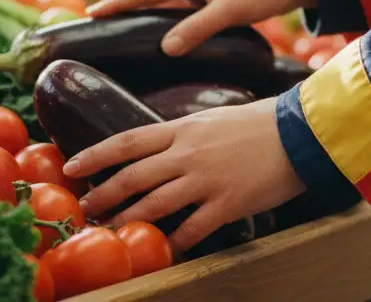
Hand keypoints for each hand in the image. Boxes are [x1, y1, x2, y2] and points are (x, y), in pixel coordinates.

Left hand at [62, 98, 305, 251]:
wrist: (300, 132)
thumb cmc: (258, 122)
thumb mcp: (212, 119)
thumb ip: (183, 134)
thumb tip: (158, 148)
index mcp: (182, 128)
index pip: (128, 141)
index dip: (95, 155)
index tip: (71, 167)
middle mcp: (188, 153)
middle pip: (133, 176)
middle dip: (103, 195)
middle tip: (83, 209)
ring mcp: (207, 179)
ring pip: (155, 204)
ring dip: (128, 220)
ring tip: (109, 231)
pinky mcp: (228, 203)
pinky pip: (191, 229)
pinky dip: (173, 242)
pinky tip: (161, 251)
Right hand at [87, 0, 316, 55]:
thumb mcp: (230, 11)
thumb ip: (197, 28)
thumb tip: (164, 47)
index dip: (116, 3)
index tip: (90, 13)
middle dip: (121, 6)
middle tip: (94, 21)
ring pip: (163, 1)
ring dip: (142, 12)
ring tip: (118, 28)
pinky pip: (179, 8)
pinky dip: (164, 18)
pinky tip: (161, 33)